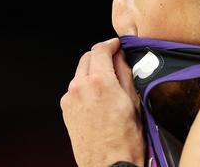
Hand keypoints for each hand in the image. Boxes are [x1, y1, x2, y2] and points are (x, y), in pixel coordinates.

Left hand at [60, 38, 144, 166]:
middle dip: (100, 56)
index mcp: (99, 82)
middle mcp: (80, 87)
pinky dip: (86, 86)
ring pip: (80, 73)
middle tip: (115, 61)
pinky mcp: (66, 110)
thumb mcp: (133, 102)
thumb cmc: (125, 141)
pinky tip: (99, 98)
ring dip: (92, 71)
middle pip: (87, 58)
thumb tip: (121, 59)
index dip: (110, 44)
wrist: (109, 165)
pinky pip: (75, 89)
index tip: (116, 45)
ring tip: (109, 83)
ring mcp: (70, 99)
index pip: (100, 49)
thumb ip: (125, 74)